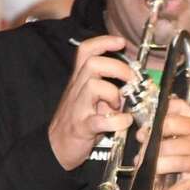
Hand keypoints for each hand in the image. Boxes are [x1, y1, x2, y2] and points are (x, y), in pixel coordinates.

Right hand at [49, 35, 134, 169]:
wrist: (55, 147)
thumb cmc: (78, 121)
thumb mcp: (90, 99)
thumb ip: (109, 89)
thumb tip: (134, 84)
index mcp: (80, 80)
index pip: (86, 51)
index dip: (104, 42)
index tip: (121, 42)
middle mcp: (77, 89)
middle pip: (93, 63)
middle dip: (118, 67)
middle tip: (131, 80)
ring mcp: (78, 108)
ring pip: (94, 86)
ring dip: (114, 94)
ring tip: (120, 106)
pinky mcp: (82, 127)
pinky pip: (100, 120)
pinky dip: (117, 121)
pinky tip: (124, 122)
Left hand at [140, 97, 189, 189]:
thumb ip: (182, 111)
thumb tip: (164, 101)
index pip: (171, 121)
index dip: (154, 127)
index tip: (142, 134)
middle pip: (169, 145)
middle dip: (150, 152)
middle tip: (140, 157)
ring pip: (175, 163)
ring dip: (158, 168)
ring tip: (146, 172)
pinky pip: (184, 187)